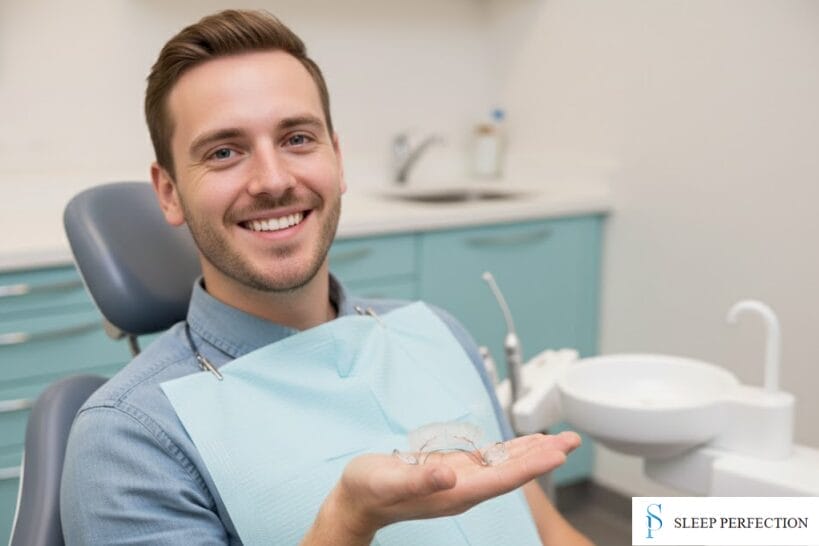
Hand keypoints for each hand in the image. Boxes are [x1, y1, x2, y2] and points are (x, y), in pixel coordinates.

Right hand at [328, 431, 580, 538]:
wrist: (356, 499)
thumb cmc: (369, 489)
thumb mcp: (388, 481)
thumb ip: (418, 480)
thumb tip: (450, 476)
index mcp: (454, 492)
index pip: (502, 479)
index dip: (531, 465)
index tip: (556, 453)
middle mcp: (464, 488)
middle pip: (512, 472)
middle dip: (543, 456)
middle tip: (572, 440)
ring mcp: (460, 480)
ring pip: (505, 465)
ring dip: (533, 452)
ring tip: (559, 440)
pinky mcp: (453, 471)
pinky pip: (489, 459)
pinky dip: (510, 450)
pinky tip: (523, 444)